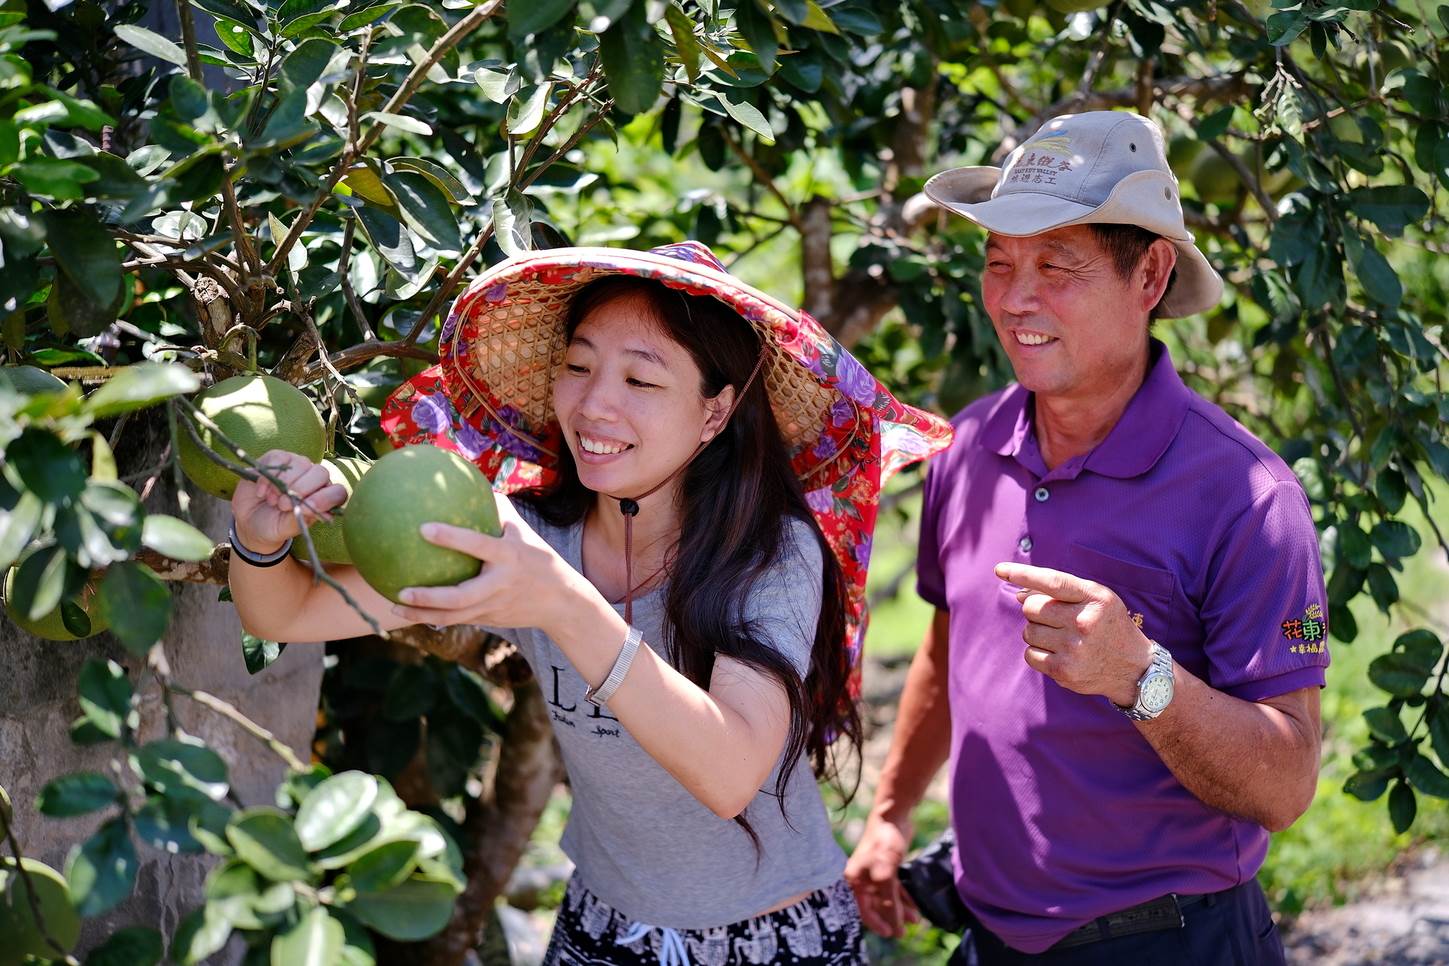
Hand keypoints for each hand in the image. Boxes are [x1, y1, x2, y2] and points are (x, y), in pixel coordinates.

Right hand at [230, 450, 346, 552]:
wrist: (248, 519)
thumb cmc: (273, 525)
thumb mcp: (285, 528)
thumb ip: (300, 519)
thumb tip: (314, 511)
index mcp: (324, 498)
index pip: (338, 492)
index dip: (324, 499)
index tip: (304, 509)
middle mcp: (315, 479)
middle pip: (321, 474)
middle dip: (300, 490)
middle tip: (283, 506)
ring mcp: (298, 465)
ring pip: (301, 464)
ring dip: (283, 484)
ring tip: (272, 501)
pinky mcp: (278, 457)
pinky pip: (279, 459)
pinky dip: (268, 477)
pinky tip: (262, 492)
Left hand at [389, 496, 598, 631]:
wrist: (562, 602)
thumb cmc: (538, 558)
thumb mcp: (525, 532)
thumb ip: (499, 509)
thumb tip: (472, 482)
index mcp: (509, 556)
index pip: (477, 545)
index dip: (451, 537)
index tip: (423, 528)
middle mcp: (500, 584)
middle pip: (461, 596)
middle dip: (429, 596)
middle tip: (401, 588)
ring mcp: (494, 606)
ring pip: (454, 615)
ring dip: (423, 613)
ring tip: (394, 606)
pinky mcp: (489, 619)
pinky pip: (457, 620)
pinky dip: (432, 617)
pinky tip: (409, 612)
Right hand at [845, 813, 919, 937]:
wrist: (893, 816)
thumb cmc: (884, 843)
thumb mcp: (886, 875)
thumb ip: (889, 901)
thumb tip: (896, 924)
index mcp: (854, 880)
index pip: (864, 910)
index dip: (878, 924)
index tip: (893, 933)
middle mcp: (862, 878)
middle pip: (876, 905)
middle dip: (892, 918)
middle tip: (905, 931)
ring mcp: (874, 873)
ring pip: (887, 898)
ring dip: (901, 910)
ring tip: (915, 920)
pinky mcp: (887, 867)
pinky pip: (894, 888)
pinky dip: (903, 898)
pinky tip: (914, 907)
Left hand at [994, 562, 1153, 706]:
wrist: (1134, 668)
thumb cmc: (1108, 625)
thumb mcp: (1095, 599)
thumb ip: (1061, 591)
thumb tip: (1019, 594)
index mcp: (1093, 598)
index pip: (1052, 581)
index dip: (1023, 574)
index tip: (1000, 570)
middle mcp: (1084, 621)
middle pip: (1031, 608)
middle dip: (1036, 611)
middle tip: (1056, 619)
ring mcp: (1074, 648)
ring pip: (1028, 632)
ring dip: (1038, 633)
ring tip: (1062, 637)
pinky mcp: (1064, 671)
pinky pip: (1030, 655)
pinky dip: (1038, 653)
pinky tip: (1059, 653)